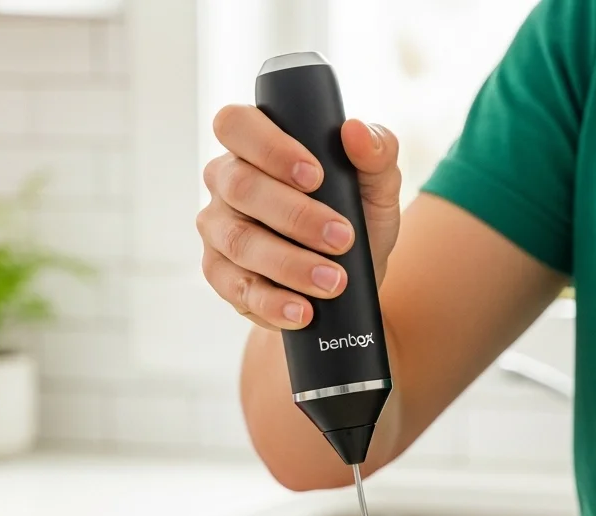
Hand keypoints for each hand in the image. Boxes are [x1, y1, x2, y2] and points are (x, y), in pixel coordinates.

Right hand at [197, 105, 401, 331]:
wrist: (348, 285)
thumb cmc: (356, 222)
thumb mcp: (376, 187)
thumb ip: (377, 152)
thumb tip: (355, 131)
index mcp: (253, 147)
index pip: (237, 125)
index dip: (270, 147)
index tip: (315, 176)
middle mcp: (226, 184)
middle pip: (241, 187)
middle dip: (295, 215)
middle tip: (342, 238)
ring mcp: (218, 231)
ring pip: (240, 241)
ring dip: (290, 264)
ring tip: (333, 281)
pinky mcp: (221, 277)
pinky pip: (237, 289)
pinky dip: (273, 303)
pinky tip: (302, 311)